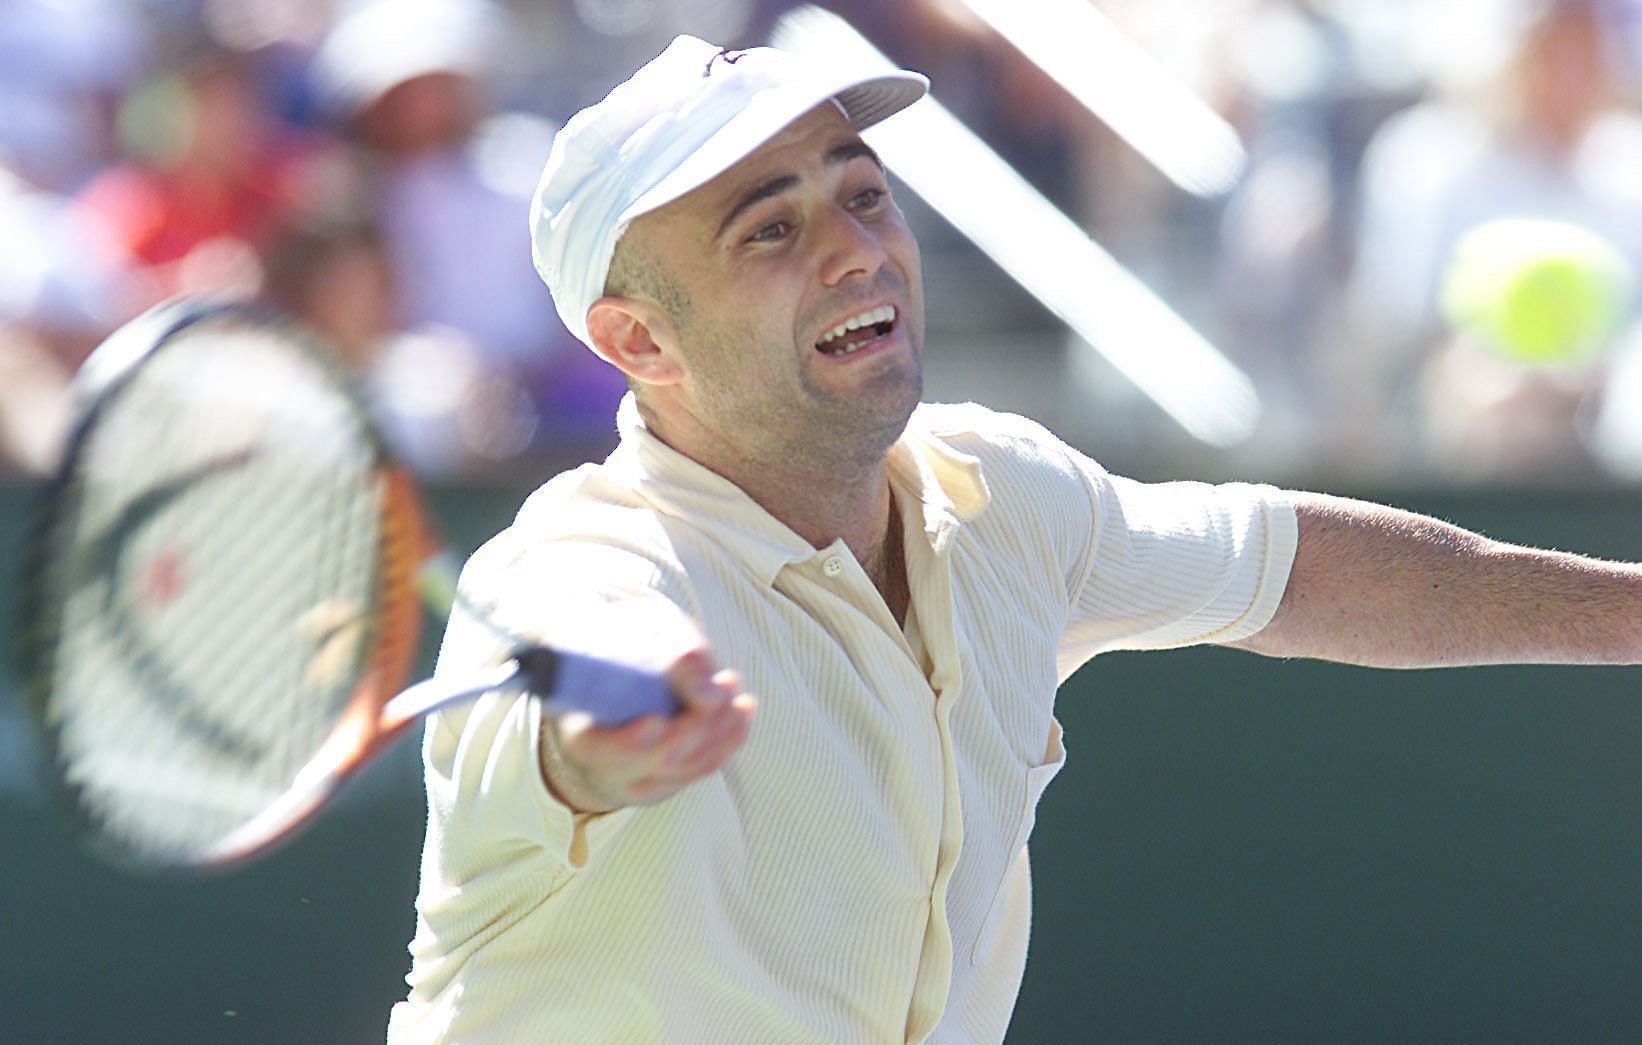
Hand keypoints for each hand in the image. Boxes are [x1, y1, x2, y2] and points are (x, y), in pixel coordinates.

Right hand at [540, 647, 754, 813]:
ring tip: (732, 684)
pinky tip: (744, 709)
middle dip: (696, 725)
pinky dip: (728, 739)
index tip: (655, 720)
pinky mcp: (667, 779)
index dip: (627, 741)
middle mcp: (603, 764)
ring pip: (685, 767)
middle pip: (654, 761)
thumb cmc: (618, 641)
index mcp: (577, 726)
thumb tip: (709, 696)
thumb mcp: (636, 631)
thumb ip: (670, 654)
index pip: (596, 748)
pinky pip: (702, 768)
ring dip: (720, 727)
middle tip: (722, 682)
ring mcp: (636, 779)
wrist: (612, 661)